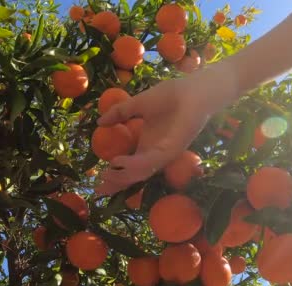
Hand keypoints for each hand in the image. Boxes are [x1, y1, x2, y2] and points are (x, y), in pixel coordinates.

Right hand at [95, 67, 235, 194]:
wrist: (193, 89)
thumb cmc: (171, 95)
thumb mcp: (138, 104)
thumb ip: (120, 112)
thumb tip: (99, 122)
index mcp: (148, 145)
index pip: (130, 167)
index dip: (115, 175)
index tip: (97, 182)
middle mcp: (156, 153)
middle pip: (134, 176)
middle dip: (117, 184)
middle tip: (99, 189)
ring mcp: (165, 153)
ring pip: (142, 172)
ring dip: (123, 176)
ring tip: (106, 176)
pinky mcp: (173, 149)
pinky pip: (152, 161)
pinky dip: (134, 164)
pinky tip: (119, 163)